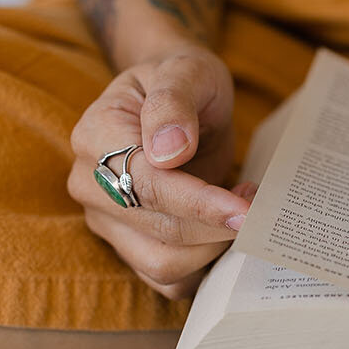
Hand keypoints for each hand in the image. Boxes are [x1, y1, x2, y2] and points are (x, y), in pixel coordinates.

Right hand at [68, 45, 253, 299]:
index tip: (245, 210)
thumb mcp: (187, 70)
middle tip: (258, 203)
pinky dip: (202, 268)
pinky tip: (225, 235)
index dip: (199, 203)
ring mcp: (105, 219)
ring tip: (242, 210)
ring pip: (161, 264)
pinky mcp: (127, 243)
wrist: (177, 97)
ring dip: (213, 248)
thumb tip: (168, 150)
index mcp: (96, 134)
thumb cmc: (184, 80)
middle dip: (217, 225)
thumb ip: (175, 102)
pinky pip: (165, 278)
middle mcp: (89, 183)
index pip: (147, 185)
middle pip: (158, 229)